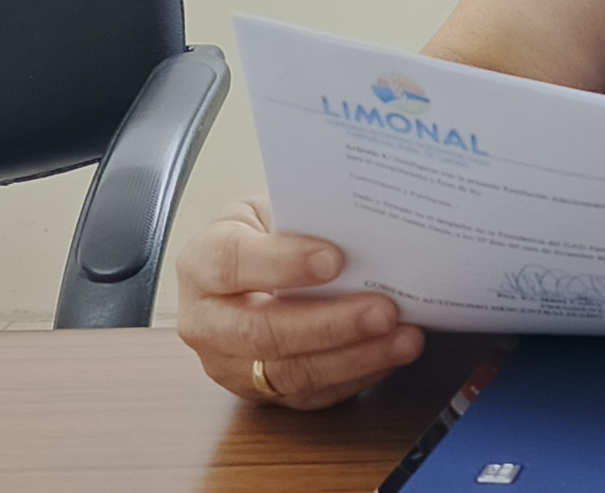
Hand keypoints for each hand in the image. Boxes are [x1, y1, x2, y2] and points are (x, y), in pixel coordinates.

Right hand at [175, 199, 424, 408]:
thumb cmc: (265, 236)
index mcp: (201, 263)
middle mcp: (206, 322)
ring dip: (355, 358)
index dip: (283, 263)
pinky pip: (312, 395)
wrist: (251, 272)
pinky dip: (357, 376)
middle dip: (330, 323)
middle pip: (261, 332)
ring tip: (404, 338)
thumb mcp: (270, 210)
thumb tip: (360, 229)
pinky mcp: (262, 393)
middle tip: (385, 310)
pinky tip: (390, 356)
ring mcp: (230, 365)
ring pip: (290, 372)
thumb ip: (303, 221)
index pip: (232, 264)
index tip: (335, 259)